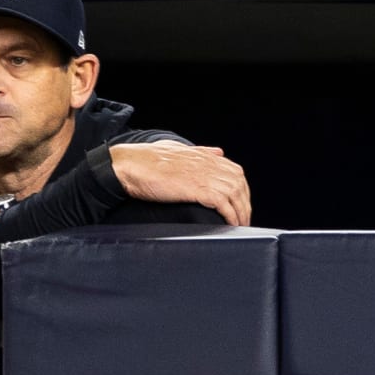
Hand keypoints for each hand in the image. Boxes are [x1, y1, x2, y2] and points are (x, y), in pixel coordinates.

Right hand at [108, 141, 252, 225]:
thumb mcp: (176, 148)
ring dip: (241, 212)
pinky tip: (230, 225)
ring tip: (239, 226)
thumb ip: (200, 151)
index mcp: (204, 156)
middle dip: (244, 203)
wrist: (130, 166)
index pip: (235, 172)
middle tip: (243, 219)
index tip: (240, 203)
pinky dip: (231, 215)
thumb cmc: (145, 159)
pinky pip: (224, 204)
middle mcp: (209, 164)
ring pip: (235, 195)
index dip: (241, 190)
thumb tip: (218, 152)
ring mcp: (205, 176)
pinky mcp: (198, 189)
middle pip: (240, 184)